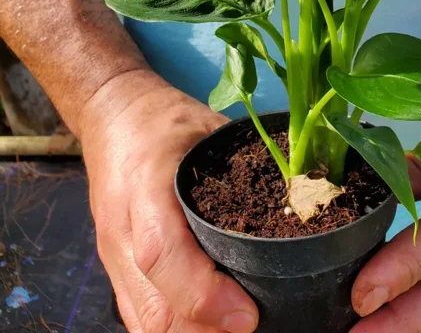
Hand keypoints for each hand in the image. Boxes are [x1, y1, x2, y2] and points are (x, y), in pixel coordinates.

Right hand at [80, 69, 258, 332]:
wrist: (113, 115)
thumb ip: (245, 166)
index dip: (202, 294)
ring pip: (144, 325)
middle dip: (205, 332)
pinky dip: (175, 331)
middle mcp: (122, 230)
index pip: (160, 253)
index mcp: (146, 184)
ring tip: (239, 329)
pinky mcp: (115, 270)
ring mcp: (113, 256)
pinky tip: (211, 328)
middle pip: (153, 308)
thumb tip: (302, 197)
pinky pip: (140, 319)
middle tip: (255, 327)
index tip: (247, 313)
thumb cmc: (165, 120)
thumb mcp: (208, 129)